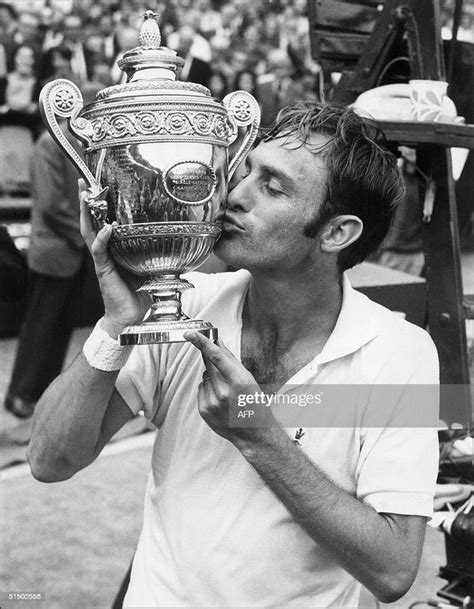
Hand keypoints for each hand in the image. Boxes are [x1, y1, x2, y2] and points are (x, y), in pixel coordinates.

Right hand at [79, 179, 149, 336]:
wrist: (131, 318)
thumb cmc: (141, 295)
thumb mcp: (154, 270)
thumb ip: (163, 257)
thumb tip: (185, 249)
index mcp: (116, 249)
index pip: (105, 221)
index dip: (102, 205)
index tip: (100, 185)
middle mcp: (106, 251)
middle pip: (91, 221)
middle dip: (86, 201)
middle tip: (83, 181)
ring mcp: (103, 260)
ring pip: (90, 231)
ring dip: (87, 213)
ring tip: (86, 195)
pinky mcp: (103, 270)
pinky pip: (100, 251)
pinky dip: (102, 238)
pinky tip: (106, 228)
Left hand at [184, 330, 275, 444]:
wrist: (253, 433)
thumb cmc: (255, 403)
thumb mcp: (248, 379)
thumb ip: (230, 359)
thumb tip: (217, 341)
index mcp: (238, 382)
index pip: (216, 357)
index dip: (202, 342)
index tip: (191, 333)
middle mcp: (223, 392)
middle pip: (209, 365)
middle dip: (212, 361)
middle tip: (222, 368)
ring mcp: (212, 403)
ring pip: (204, 377)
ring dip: (213, 378)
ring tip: (227, 391)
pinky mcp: (204, 410)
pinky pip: (201, 389)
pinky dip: (209, 390)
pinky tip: (220, 399)